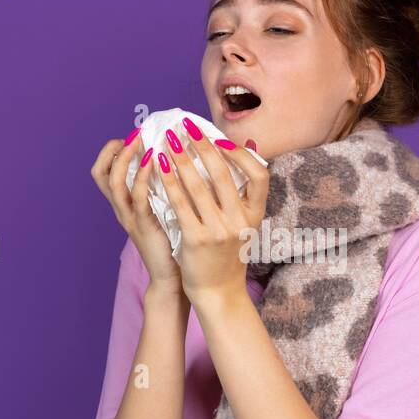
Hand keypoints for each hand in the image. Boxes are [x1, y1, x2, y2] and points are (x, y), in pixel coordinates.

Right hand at [90, 128, 182, 291]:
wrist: (175, 278)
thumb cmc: (175, 242)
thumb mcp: (165, 210)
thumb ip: (165, 189)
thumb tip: (179, 160)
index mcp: (126, 205)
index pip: (105, 172)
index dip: (113, 151)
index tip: (133, 137)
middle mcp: (122, 210)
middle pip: (101, 174)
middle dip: (114, 150)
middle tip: (135, 134)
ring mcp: (130, 219)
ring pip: (115, 182)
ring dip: (126, 158)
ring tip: (141, 141)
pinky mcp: (144, 226)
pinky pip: (137, 197)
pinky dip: (144, 176)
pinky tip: (156, 162)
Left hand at [155, 122, 268, 305]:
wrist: (218, 291)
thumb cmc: (227, 253)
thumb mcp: (243, 224)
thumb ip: (243, 192)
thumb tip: (248, 148)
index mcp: (255, 215)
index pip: (260, 175)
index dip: (241, 154)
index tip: (219, 139)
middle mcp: (239, 221)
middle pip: (222, 175)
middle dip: (201, 146)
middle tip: (185, 127)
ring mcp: (218, 231)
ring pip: (197, 186)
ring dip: (180, 159)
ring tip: (167, 142)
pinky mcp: (196, 240)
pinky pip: (180, 204)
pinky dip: (168, 183)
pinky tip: (159, 168)